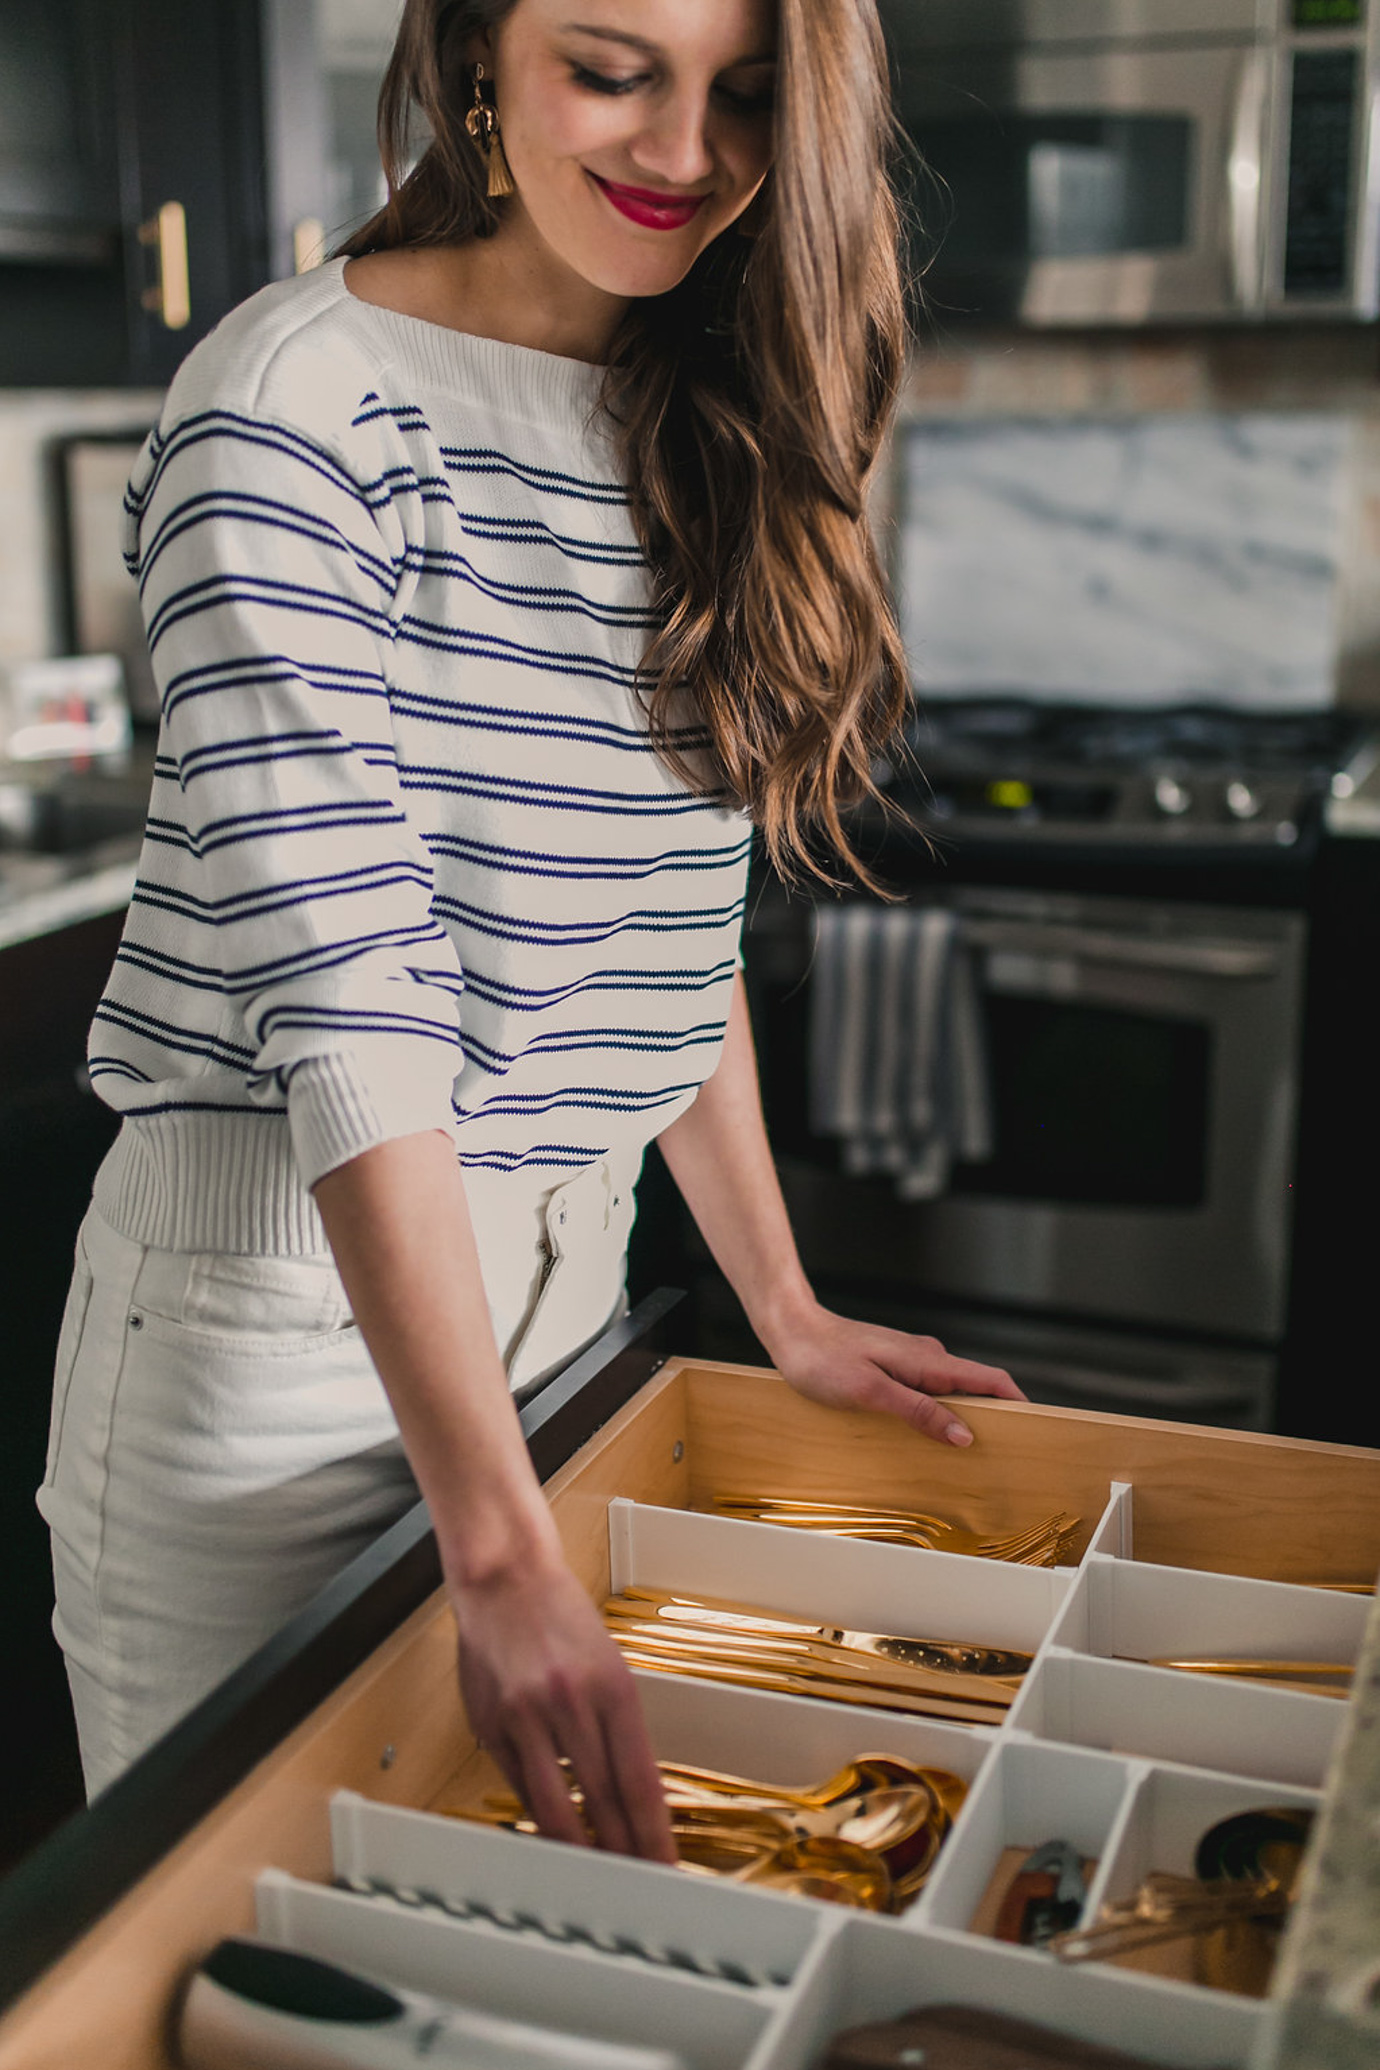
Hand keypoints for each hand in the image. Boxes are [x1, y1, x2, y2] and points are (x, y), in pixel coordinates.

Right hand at [450, 1552, 676, 1862]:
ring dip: (577, 1849)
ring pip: (554, 1805)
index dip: (653, 1834)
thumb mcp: (610, 1665)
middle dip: (622, 1852)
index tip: (665, 1868)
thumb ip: (617, 1727)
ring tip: (593, 1878)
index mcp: (613, 1688)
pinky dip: (536, 1813)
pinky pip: (517, 1785)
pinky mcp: (490, 1725)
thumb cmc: (561, 1617)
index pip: (640, 1781)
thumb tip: (630, 1794)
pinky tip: (550, 1835)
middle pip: (601, 1800)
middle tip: (636, 1886)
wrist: (505, 1578)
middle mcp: (571, 1705)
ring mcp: (526, 1717)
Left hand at [761, 1299, 1025, 1446]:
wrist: (790, 1329)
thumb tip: (964, 1434)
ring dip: (962, 1418)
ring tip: (964, 1455)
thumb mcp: (870, 1392)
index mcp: (928, 1361)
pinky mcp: (893, 1367)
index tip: (1036, 1431)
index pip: (990, 1379)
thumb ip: (918, 1411)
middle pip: (975, 1388)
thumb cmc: (823, 1359)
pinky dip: (937, 1411)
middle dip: (993, 1419)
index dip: (1017, 1404)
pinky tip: (924, 1433)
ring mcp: (910, 1361)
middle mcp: (926, 1357)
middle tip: (998, 1458)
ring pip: (950, 1391)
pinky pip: (928, 1391)